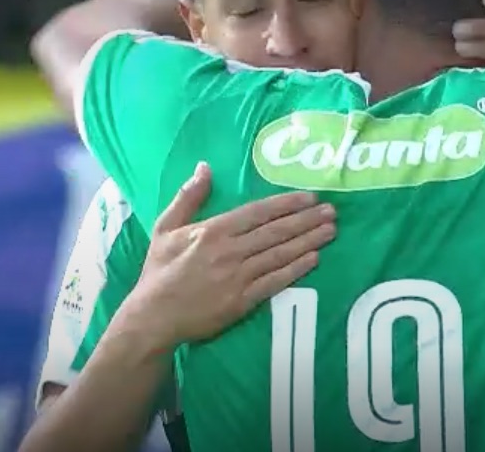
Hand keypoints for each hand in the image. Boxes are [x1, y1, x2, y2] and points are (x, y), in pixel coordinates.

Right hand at [125, 162, 335, 348]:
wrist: (152, 317)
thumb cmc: (160, 270)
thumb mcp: (166, 227)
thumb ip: (188, 197)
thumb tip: (205, 167)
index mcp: (213, 230)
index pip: (258, 212)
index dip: (286, 204)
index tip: (310, 198)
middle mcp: (229, 251)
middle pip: (276, 231)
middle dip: (307, 220)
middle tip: (333, 212)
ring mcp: (238, 277)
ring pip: (280, 254)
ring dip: (309, 241)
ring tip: (331, 231)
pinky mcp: (242, 301)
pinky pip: (275, 281)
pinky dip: (296, 269)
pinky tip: (314, 259)